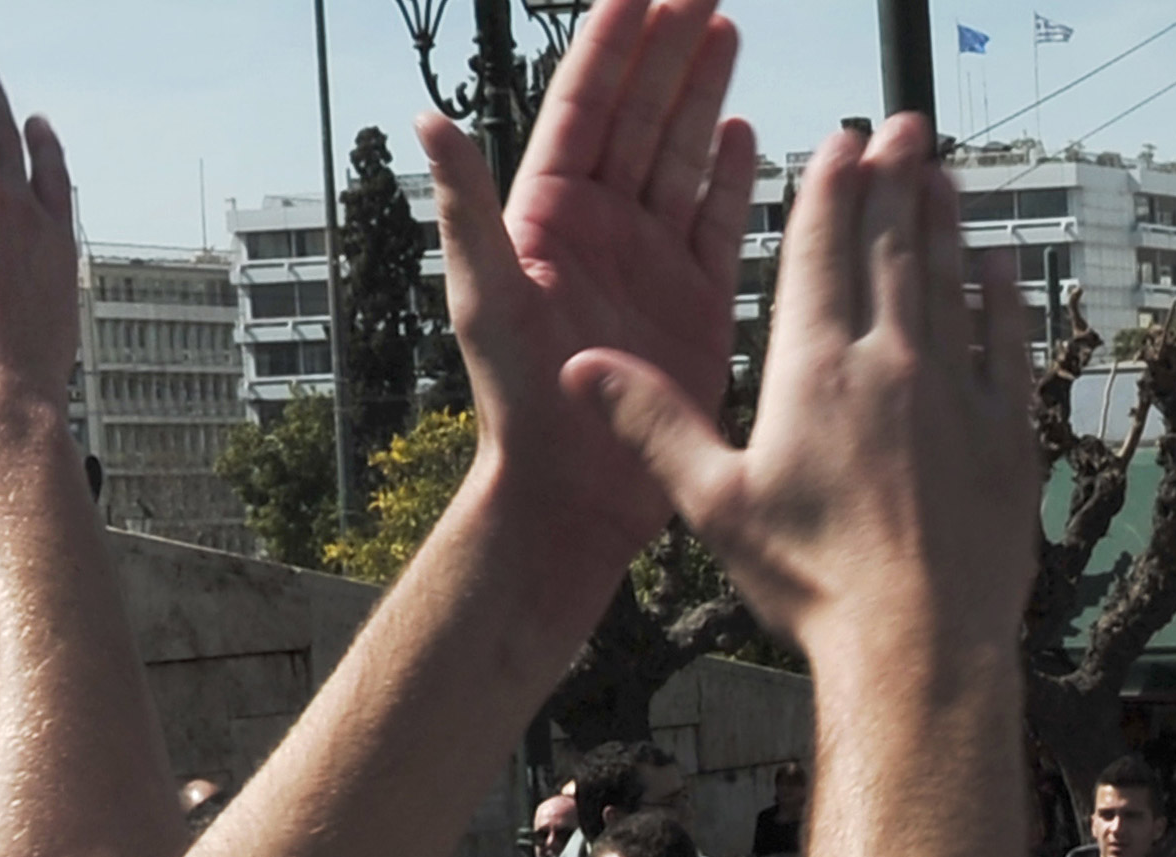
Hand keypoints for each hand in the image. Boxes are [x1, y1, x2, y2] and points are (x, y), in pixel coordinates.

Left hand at [421, 0, 757, 562]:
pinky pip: (718, 223)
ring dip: (704, 93)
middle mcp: (602, 227)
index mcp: (550, 214)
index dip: (612, 46)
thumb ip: (468, 207)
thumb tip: (430, 119)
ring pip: (683, 154)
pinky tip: (746, 131)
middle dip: (669, 49)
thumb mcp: (486, 299)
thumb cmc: (520, 404)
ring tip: (727, 31)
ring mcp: (652, 260)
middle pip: (641, 115)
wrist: (574, 492)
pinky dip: (731, 176)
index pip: (584, 108)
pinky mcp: (697, 301)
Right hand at [571, 111, 1039, 662]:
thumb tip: (579, 367)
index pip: (822, 255)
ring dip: (949, 222)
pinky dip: (1004, 298)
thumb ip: (652, 424)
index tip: (840, 141)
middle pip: (894, 250)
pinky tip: (1003, 266)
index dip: (831, 190)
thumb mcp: (713, 503)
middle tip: (908, 125)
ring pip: (953, 284)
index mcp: (815, 373)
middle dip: (897, 179)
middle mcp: (892, 367)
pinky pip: (1008, 346)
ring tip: (947, 173)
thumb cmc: (812, 582)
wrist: (919, 645)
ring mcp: (958, 397)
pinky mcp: (1007, 437)